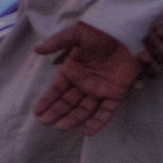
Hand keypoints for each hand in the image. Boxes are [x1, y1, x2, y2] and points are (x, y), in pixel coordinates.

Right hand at [32, 19, 145, 136]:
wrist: (127, 32)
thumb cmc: (101, 32)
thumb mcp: (77, 34)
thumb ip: (57, 42)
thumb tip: (36, 49)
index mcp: (74, 70)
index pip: (57, 89)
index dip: (48, 100)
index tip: (38, 112)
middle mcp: (84, 82)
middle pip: (69, 102)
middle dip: (57, 112)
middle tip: (46, 122)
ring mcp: (100, 89)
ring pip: (85, 109)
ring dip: (74, 118)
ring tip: (62, 127)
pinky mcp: (116, 93)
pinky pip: (106, 111)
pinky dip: (98, 121)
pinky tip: (88, 131)